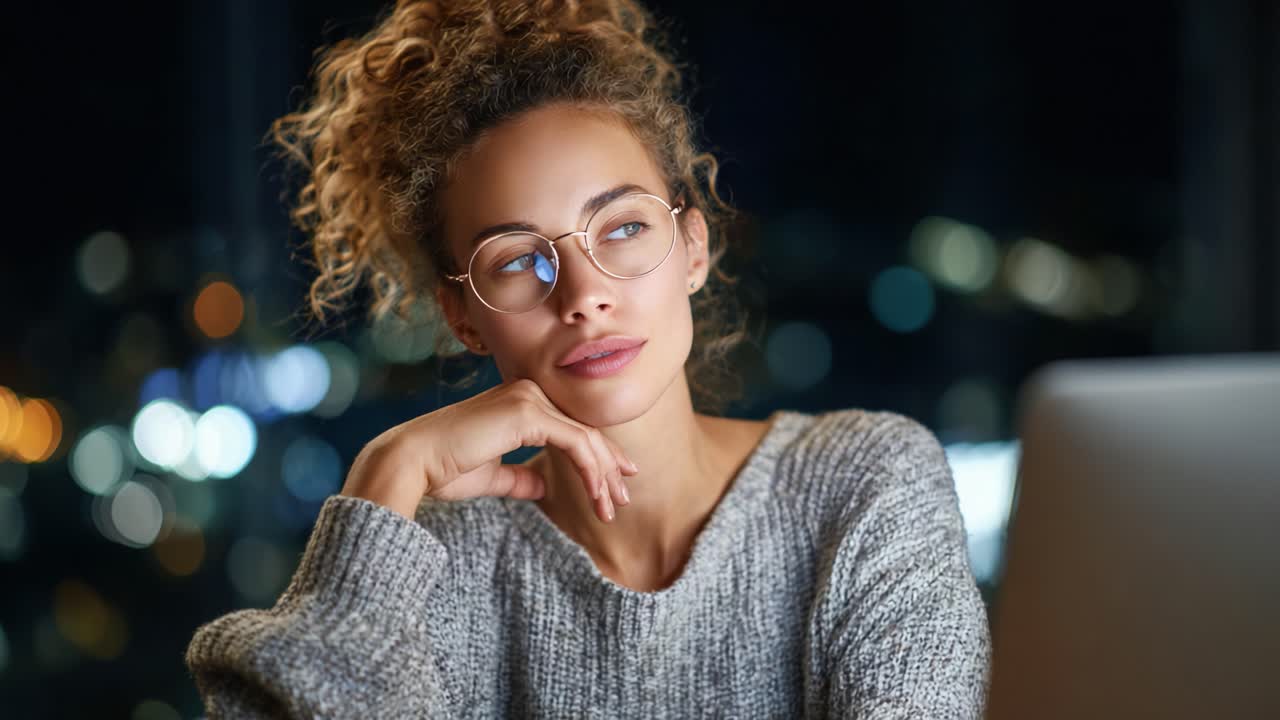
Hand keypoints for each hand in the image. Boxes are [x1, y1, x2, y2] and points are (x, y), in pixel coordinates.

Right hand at [340, 378, 636, 521]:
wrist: (412, 462)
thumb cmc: (442, 469)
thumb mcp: (490, 476)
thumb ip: (518, 477)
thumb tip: (543, 483)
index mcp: (518, 401)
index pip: (570, 427)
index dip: (597, 455)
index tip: (616, 481)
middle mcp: (528, 392)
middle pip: (583, 430)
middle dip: (608, 466)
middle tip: (624, 497)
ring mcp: (529, 399)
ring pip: (584, 438)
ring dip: (602, 475)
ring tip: (612, 507)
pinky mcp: (528, 414)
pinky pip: (575, 443)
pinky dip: (591, 471)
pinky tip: (598, 495)